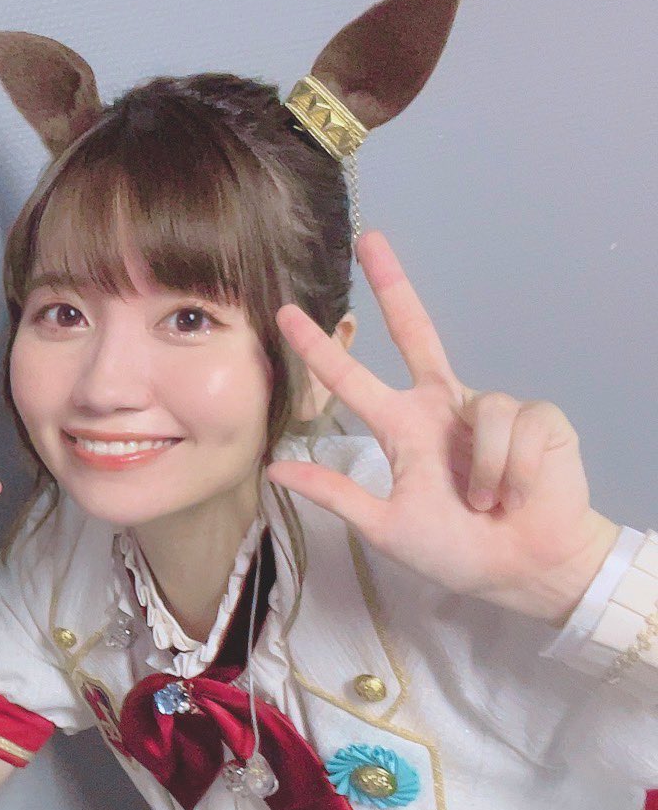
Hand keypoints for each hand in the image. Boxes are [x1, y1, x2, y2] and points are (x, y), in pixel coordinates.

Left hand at [267, 232, 618, 626]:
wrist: (526, 570)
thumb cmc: (457, 550)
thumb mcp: (384, 525)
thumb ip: (335, 494)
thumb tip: (274, 471)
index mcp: (404, 428)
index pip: (355, 380)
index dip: (323, 350)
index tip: (288, 316)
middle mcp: (442, 407)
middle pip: (416, 332)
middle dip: (394, 285)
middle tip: (368, 239)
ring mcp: (490, 409)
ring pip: (479, 409)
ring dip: (480, 473)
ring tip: (487, 504)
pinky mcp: (537, 417)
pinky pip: (513, 426)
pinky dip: (509, 470)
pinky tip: (516, 492)